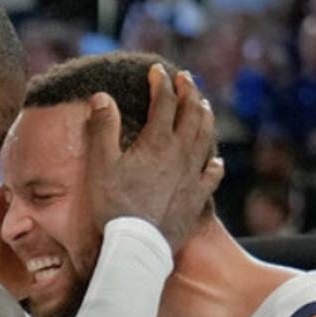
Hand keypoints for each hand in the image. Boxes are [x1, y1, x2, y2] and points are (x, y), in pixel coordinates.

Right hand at [83, 64, 222, 252]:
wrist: (137, 244)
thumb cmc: (114, 206)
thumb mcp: (101, 164)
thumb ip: (103, 128)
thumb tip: (101, 97)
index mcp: (157, 141)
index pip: (164, 101)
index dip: (161, 82)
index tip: (157, 71)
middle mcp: (181, 153)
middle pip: (192, 113)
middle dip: (189, 91)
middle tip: (185, 78)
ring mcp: (193, 175)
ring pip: (207, 137)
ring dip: (205, 116)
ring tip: (203, 106)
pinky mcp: (197, 196)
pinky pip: (213, 173)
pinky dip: (214, 161)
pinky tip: (214, 159)